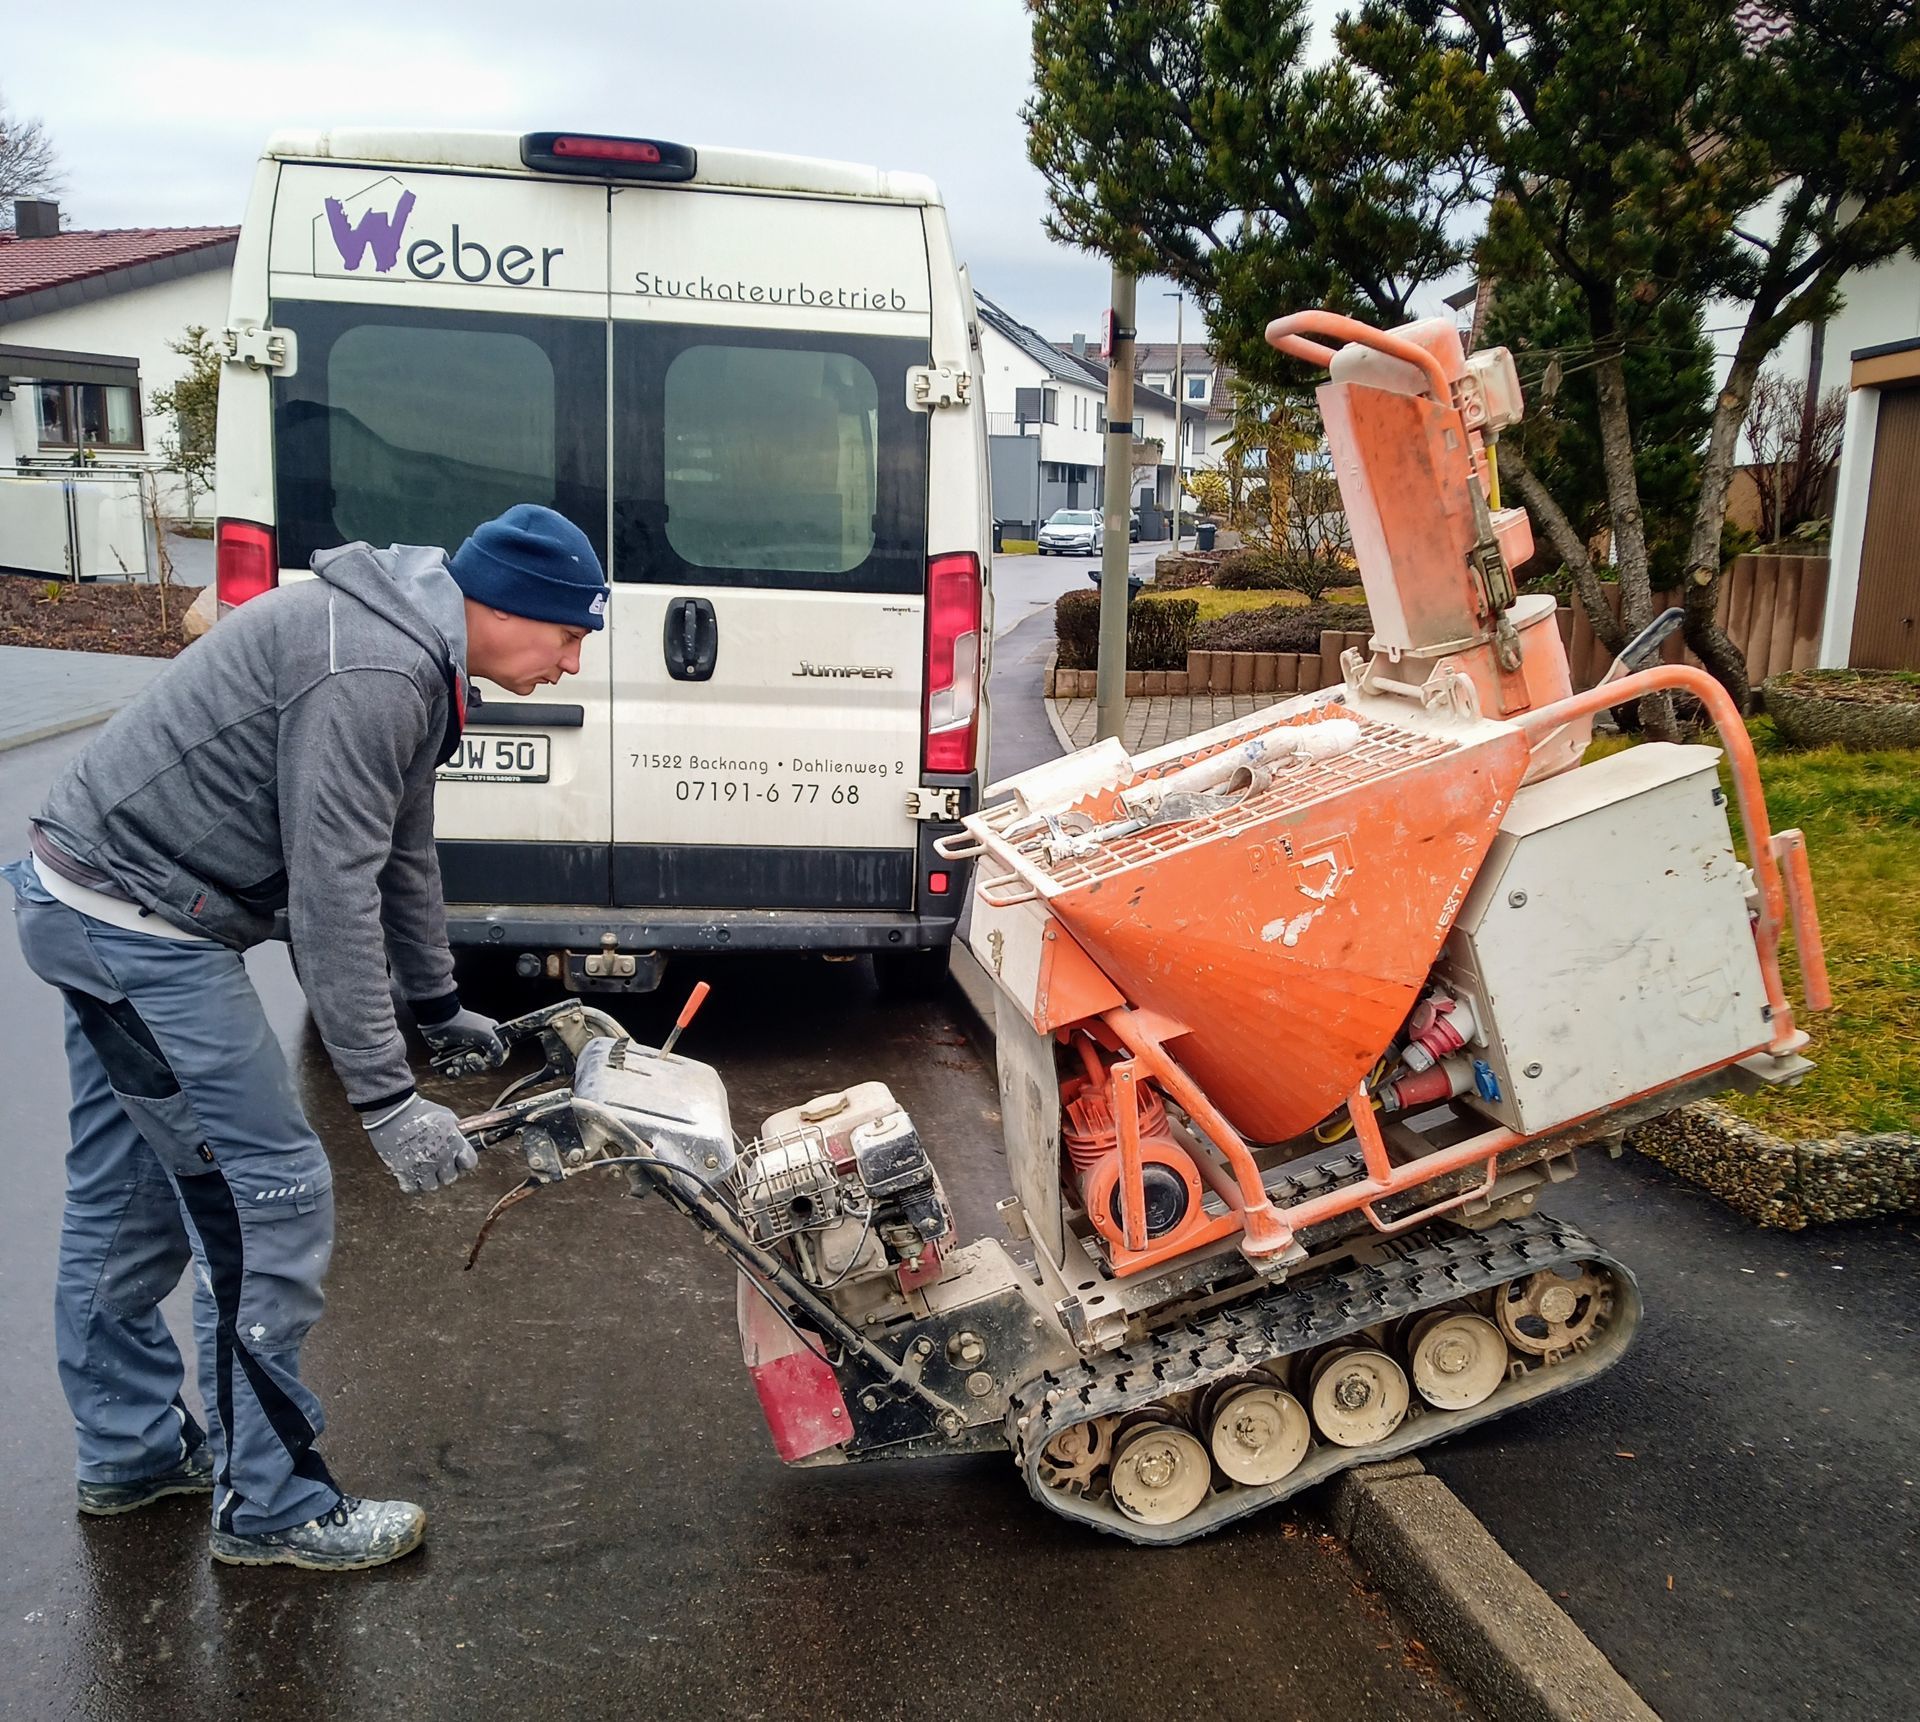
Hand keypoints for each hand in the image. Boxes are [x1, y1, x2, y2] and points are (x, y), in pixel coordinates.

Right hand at [362, 1094, 478, 1193]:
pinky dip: (411, 1184)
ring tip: (423, 1168)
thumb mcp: (446, 1115)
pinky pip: (412, 1189)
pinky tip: (410, 1173)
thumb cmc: (419, 1109)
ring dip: (428, 1179)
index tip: (458, 1160)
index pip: (470, 1163)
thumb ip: (456, 1130)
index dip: (464, 1162)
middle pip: (450, 1177)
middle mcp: (441, 1157)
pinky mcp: (404, 1172)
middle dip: (445, 1171)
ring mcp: (423, 1166)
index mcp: (455, 1143)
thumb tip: (462, 1136)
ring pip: (432, 1186)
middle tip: (437, 1163)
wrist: (393, 1110)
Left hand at [419, 1006, 506, 1077]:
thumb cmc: (464, 1025)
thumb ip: (497, 1049)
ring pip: (469, 1068)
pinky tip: (450, 1069)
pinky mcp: (451, 1055)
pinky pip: (456, 1070)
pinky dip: (454, 1072)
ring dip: (463, 1068)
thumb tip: (498, 1061)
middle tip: (469, 1057)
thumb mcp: (487, 1035)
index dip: (497, 1058)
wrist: (439, 1022)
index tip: (490, 1058)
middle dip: (476, 1064)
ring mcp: (464, 1050)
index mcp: (490, 1035)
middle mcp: (478, 1044)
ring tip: (456, 1060)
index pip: (499, 1051)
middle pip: (483, 1064)